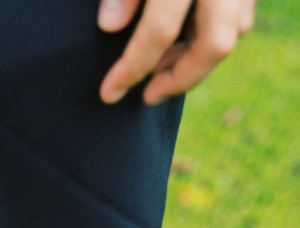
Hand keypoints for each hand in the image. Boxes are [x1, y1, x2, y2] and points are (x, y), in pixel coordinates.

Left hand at [98, 0, 256, 105]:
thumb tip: (108, 26)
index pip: (160, 31)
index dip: (132, 68)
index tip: (109, 93)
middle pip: (214, 45)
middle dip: (181, 78)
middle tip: (150, 93)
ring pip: (235, 29)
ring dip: (200, 55)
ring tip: (163, 64)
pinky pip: (242, 11)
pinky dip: (216, 31)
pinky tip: (187, 37)